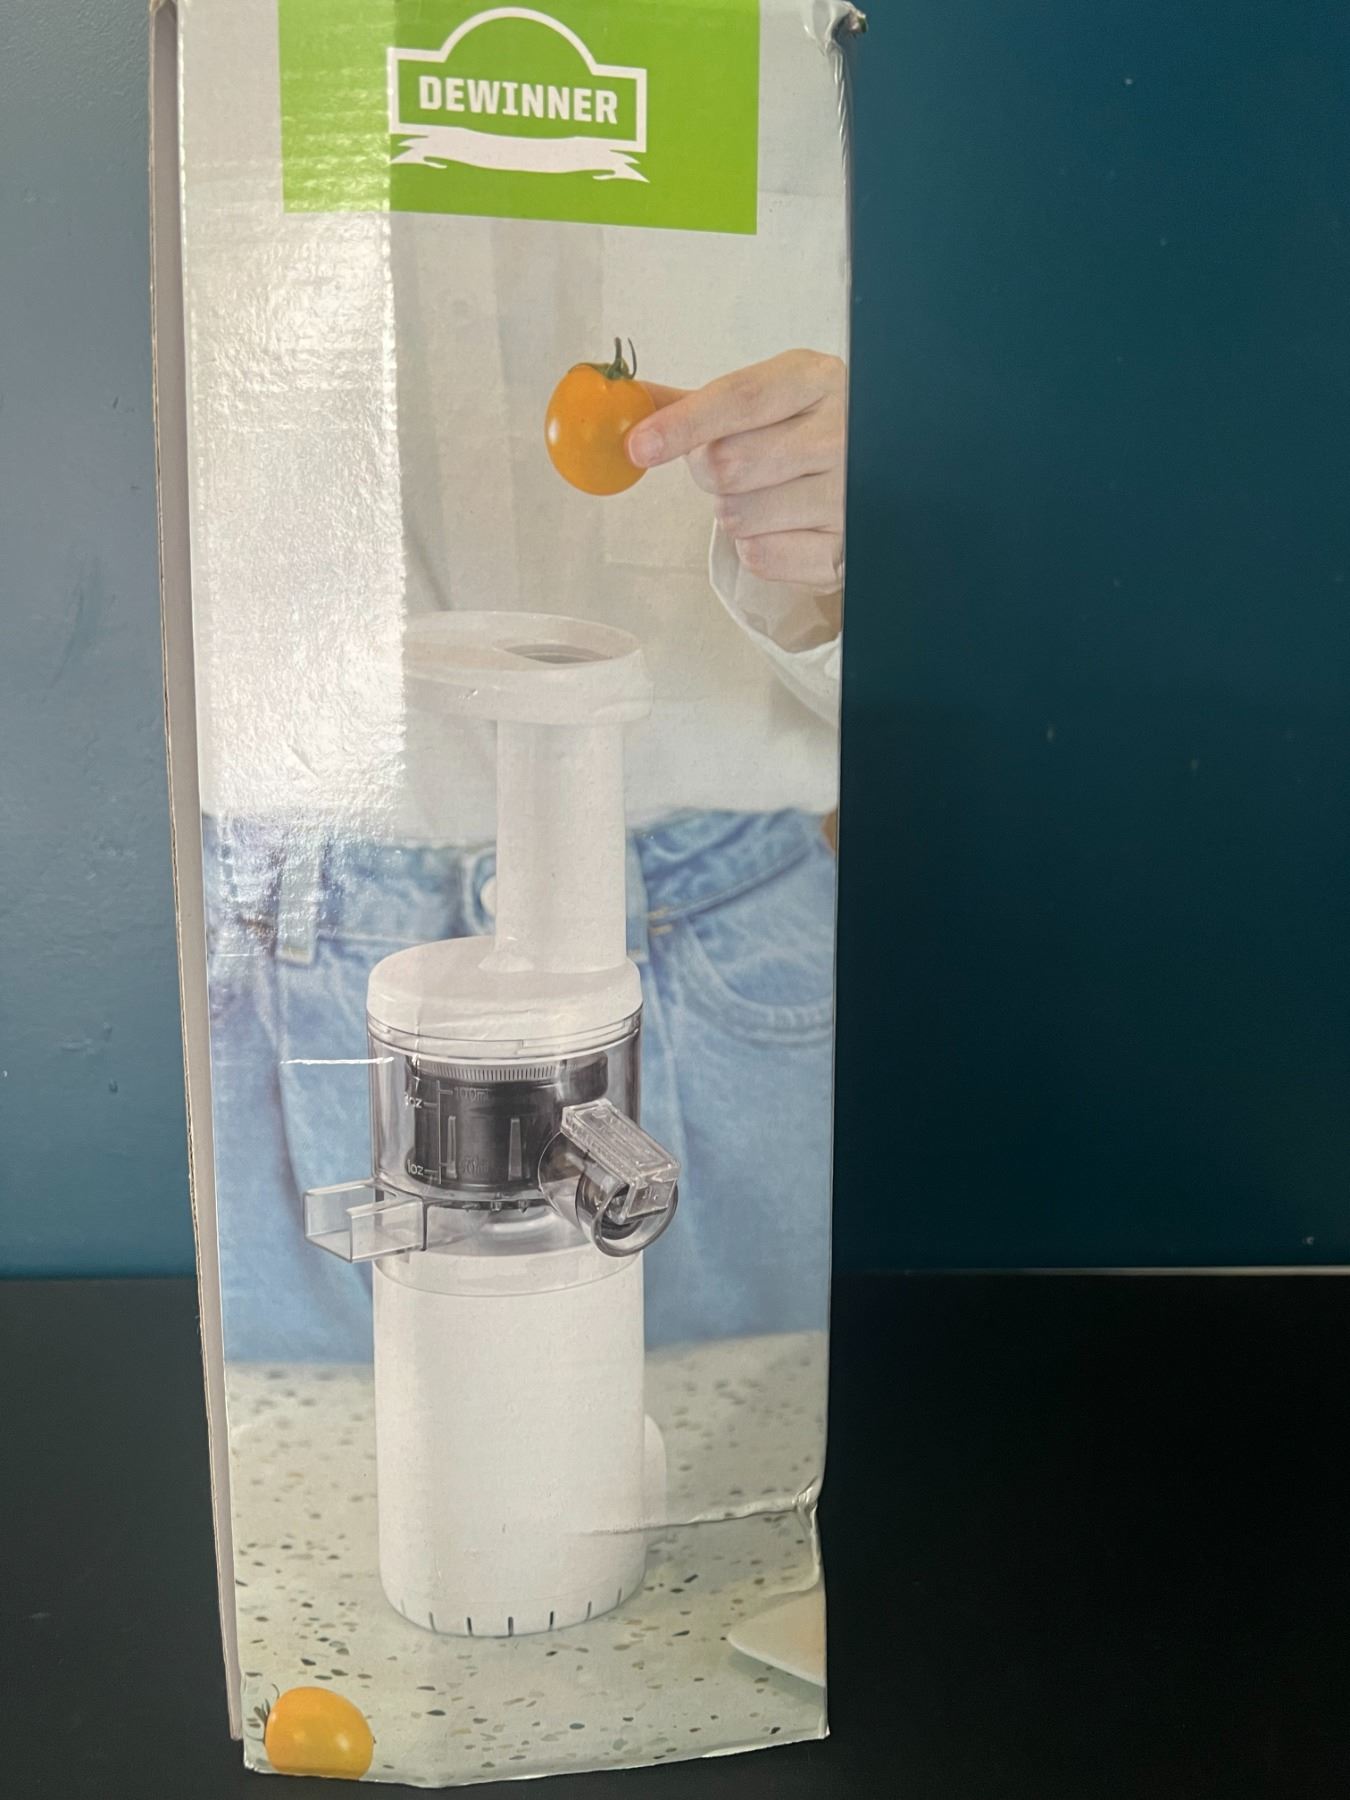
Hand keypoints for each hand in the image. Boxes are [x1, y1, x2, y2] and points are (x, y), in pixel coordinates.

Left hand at [626, 351, 845, 592]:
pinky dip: (755, 545)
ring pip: (738, 515)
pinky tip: (781, 524)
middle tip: (729, 466)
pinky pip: (760, 556)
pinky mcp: (843, 552)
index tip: (637, 446)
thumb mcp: (767, 399)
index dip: (683, 424)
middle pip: (728, 464)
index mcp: (816, 381)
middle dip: (707, 471)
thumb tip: (628, 401)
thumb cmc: (806, 431)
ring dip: (732, 509)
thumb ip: (697, 402)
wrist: (876, 473)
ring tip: (765, 494)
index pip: (740, 400)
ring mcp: (848, 496)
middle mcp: (842, 434)